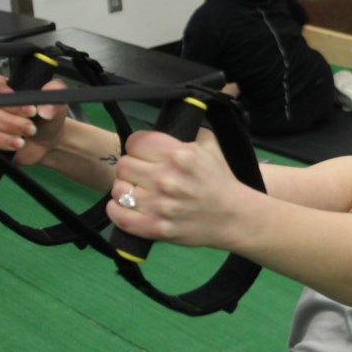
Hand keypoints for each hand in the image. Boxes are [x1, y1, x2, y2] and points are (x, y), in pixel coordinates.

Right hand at [0, 75, 67, 165]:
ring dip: (0, 140)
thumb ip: (54, 94)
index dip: (10, 101)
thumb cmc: (46, 118)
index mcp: (0, 89)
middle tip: (30, 129)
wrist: (47, 142)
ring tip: (21, 143)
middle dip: (9, 124)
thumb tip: (44, 109)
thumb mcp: (56, 101)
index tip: (30, 111)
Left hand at [106, 129, 245, 248]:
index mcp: (178, 154)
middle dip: (132, 168)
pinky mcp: (155, 227)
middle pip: (124, 165)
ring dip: (125, 190)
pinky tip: (126, 206)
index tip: (144, 153)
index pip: (135, 141)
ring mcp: (159, 205)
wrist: (234, 217)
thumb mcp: (209, 146)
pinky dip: (116, 210)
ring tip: (137, 192)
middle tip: (141, 174)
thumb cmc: (220, 181)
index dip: (138, 146)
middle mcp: (166, 178)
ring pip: (119, 189)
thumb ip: (186, 133)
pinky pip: (118, 215)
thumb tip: (166, 124)